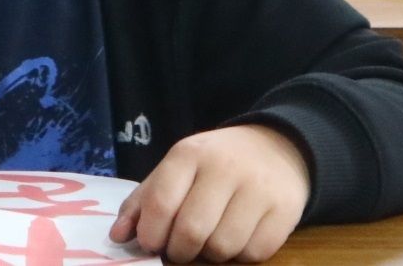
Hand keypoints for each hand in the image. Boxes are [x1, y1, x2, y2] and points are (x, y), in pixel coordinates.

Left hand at [109, 125, 309, 262]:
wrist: (277, 147)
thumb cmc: (215, 163)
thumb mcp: (177, 169)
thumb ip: (145, 200)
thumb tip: (118, 236)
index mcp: (190, 153)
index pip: (161, 204)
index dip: (151, 234)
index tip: (152, 242)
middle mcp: (224, 167)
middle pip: (191, 232)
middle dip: (181, 251)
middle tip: (182, 247)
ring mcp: (258, 188)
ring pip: (223, 248)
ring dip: (212, 254)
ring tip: (212, 237)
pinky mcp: (284, 210)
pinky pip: (254, 254)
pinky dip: (242, 255)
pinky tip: (240, 235)